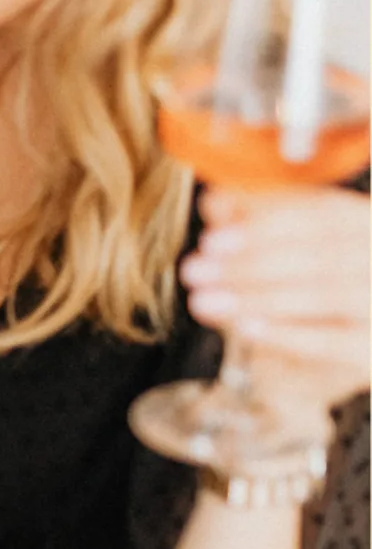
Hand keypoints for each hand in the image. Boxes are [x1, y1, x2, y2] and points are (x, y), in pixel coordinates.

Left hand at [180, 187, 369, 409]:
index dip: (265, 225)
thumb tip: (217, 199)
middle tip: (194, 271)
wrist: (337, 349)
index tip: (210, 240)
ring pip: (325, 296)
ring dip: (256, 297)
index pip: (325, 215)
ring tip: (203, 300)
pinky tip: (245, 328)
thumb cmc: (311, 286)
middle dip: (250, 264)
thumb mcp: (285, 246)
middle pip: (321, 256)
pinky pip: (333, 342)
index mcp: (369, 222)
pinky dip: (287, 334)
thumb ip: (257, 219)